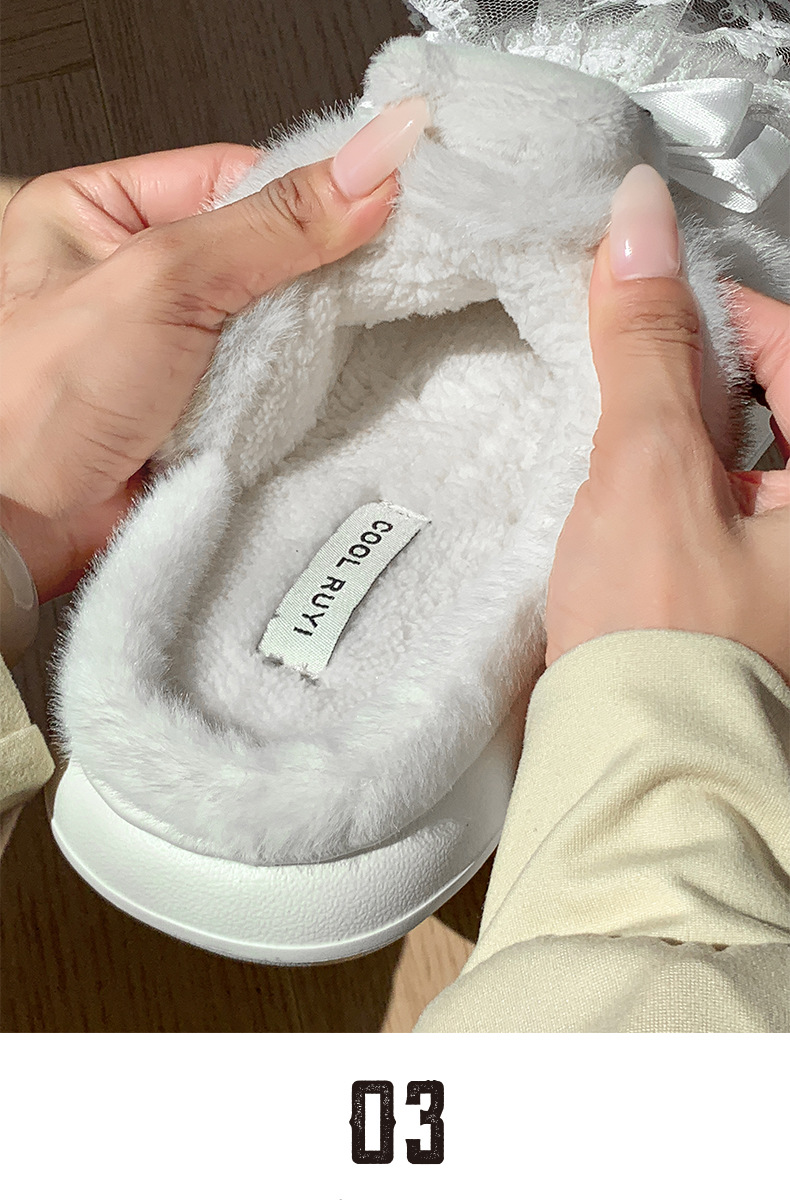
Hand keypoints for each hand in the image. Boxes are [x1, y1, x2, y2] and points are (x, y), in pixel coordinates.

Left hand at [0, 98, 427, 601]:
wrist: (24, 530)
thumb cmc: (37, 407)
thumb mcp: (161, 282)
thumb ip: (268, 226)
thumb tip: (363, 173)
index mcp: (97, 213)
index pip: (231, 176)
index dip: (306, 191)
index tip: (375, 205)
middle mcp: (131, 274)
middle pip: (255, 248)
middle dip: (306, 274)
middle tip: (359, 280)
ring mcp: (166, 346)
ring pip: (266, 320)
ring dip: (296, 340)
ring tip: (308, 349)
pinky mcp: (194, 406)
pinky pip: (262, 381)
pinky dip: (286, 389)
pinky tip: (298, 391)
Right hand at [545, 165, 789, 683]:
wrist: (628, 770)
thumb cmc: (660, 640)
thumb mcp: (651, 473)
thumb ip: (648, 347)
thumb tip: (640, 222)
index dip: (728, 315)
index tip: (654, 309)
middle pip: (774, 405)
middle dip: (698, 382)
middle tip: (632, 387)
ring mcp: (785, 569)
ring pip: (746, 458)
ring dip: (685, 437)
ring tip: (624, 453)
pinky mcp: (751, 598)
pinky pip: (725, 510)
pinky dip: (681, 491)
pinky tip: (633, 511)